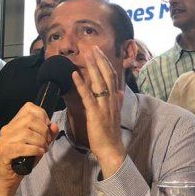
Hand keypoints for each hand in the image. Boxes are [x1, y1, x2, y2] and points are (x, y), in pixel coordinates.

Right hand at [0, 102, 57, 195]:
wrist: (8, 178)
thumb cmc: (23, 160)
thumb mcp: (38, 145)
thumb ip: (47, 135)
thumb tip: (54, 126)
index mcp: (14, 124)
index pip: (28, 108)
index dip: (42, 115)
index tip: (47, 126)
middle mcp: (7, 129)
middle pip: (30, 120)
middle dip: (44, 131)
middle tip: (46, 142)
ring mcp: (4, 140)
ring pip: (27, 133)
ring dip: (40, 142)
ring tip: (43, 149)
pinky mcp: (4, 152)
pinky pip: (22, 147)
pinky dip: (34, 150)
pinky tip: (38, 153)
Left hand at [72, 46, 126, 177]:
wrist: (112, 149)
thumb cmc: (110, 133)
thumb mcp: (115, 114)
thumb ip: (117, 101)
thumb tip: (119, 92)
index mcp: (115, 99)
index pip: (112, 76)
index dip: (106, 63)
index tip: (100, 52)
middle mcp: (111, 100)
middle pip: (107, 75)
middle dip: (100, 60)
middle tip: (93, 47)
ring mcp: (104, 106)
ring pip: (100, 82)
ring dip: (92, 67)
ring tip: (87, 54)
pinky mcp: (95, 114)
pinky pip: (88, 96)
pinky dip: (81, 84)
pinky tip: (75, 74)